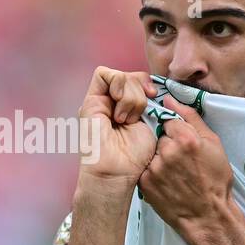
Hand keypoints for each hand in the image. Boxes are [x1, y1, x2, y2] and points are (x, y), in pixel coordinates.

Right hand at [77, 66, 157, 191]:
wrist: (117, 170)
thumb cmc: (135, 155)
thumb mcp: (151, 123)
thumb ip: (151, 104)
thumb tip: (155, 89)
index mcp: (126, 108)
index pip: (138, 80)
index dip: (147, 84)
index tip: (154, 97)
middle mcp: (112, 103)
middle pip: (130, 76)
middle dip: (140, 92)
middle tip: (137, 117)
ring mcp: (100, 101)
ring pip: (120, 76)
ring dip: (130, 96)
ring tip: (126, 120)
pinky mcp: (90, 101)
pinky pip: (103, 74)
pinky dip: (117, 85)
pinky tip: (118, 107)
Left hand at [138, 96, 235, 235]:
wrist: (207, 215)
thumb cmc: (215, 180)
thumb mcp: (213, 144)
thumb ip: (191, 117)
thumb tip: (170, 99)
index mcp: (187, 138)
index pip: (169, 119)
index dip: (177, 131)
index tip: (183, 143)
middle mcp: (168, 151)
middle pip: (159, 136)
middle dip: (167, 144)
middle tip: (181, 162)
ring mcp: (154, 167)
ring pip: (151, 152)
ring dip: (159, 159)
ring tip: (174, 174)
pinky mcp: (145, 183)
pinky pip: (145, 168)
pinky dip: (153, 172)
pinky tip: (167, 182)